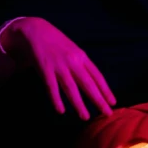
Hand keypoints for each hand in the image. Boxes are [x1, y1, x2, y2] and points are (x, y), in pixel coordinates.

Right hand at [1, 17, 115, 120]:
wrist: (35, 29)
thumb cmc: (56, 42)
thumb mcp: (73, 49)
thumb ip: (81, 64)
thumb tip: (92, 81)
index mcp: (82, 56)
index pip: (97, 76)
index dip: (105, 90)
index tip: (112, 102)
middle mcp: (73, 61)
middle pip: (88, 84)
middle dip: (98, 100)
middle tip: (106, 114)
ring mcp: (59, 65)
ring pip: (71, 88)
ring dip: (79, 104)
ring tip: (85, 117)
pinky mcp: (45, 68)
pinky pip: (51, 87)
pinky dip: (56, 99)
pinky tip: (61, 111)